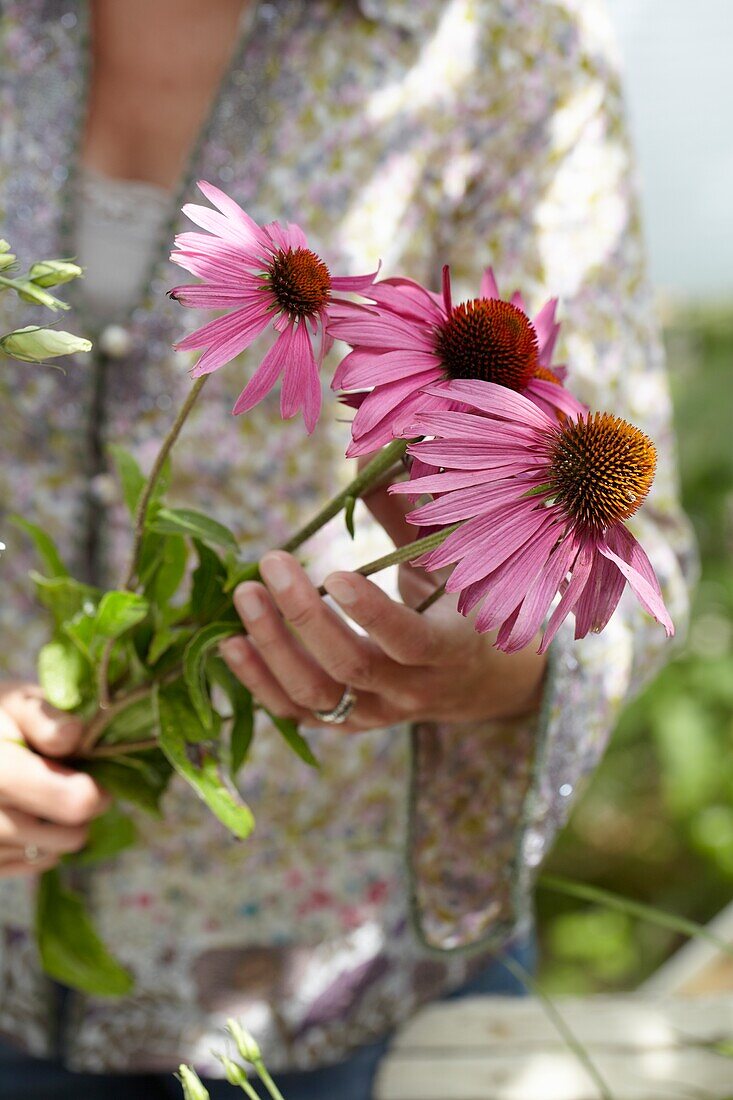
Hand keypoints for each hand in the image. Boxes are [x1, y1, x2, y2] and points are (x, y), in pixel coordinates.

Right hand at [0, 684, 110, 876]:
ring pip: (54, 852)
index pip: (70, 802)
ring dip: (60, 826)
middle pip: (68, 836)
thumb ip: (44, 717)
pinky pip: (35, 863)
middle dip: (81, 809)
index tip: (97, 776)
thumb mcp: (14, 702)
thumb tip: (72, 733)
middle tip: (73, 782)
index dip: (93, 791)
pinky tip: (27, 813)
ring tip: (43, 794)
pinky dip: (41, 842)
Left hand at [220, 482, 546, 732]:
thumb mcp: (446, 561)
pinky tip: (229, 643)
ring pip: (315, 696)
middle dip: (304, 616)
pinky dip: (257, 680)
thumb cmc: (460, 603)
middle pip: (351, 666)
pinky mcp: (345, 722)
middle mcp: (412, 691)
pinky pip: (295, 712)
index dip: (371, 613)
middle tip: (272, 562)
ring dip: (272, 647)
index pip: (409, 641)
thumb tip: (363, 460)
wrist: (473, 680)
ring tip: (244, 596)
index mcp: (450, 649)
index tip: (333, 572)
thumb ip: (404, 515)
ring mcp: (375, 714)